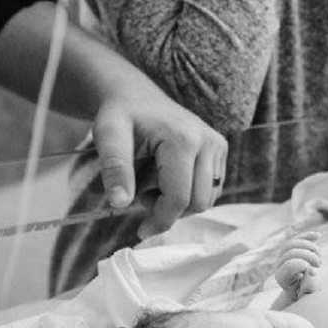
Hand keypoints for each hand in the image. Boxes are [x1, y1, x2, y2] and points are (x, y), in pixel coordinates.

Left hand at [92, 81, 226, 234]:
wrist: (137, 96)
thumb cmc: (121, 115)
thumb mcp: (108, 136)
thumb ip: (114, 168)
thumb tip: (120, 203)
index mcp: (183, 140)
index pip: (179, 198)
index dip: (160, 220)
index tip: (140, 231)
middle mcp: (208, 142)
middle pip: (198, 202)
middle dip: (168, 209)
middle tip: (141, 192)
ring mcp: (218, 145)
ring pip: (207, 198)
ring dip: (178, 202)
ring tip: (153, 181)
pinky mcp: (220, 149)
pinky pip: (211, 188)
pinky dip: (189, 193)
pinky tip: (167, 177)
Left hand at [275, 232, 321, 298]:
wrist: (301, 293)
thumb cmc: (306, 295)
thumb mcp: (309, 295)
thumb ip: (310, 286)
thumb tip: (310, 271)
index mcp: (281, 278)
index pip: (289, 265)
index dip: (302, 265)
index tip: (314, 271)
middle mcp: (279, 265)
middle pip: (291, 252)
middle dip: (308, 256)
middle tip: (320, 264)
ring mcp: (283, 256)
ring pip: (293, 243)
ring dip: (309, 246)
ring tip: (319, 255)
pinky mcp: (291, 249)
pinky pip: (297, 238)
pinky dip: (307, 236)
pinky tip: (318, 236)